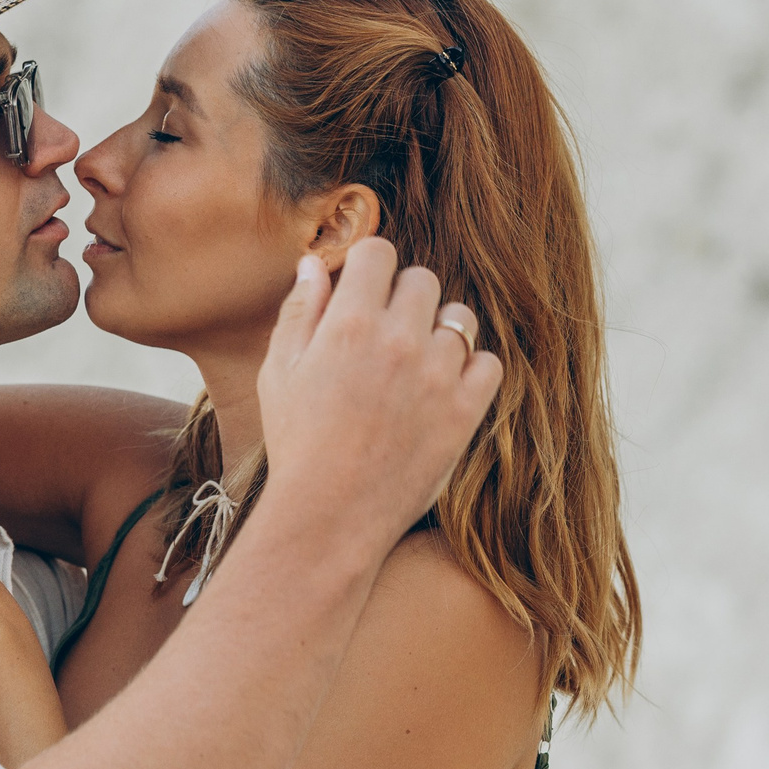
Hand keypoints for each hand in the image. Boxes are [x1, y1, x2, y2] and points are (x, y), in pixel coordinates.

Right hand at [257, 238, 502, 561]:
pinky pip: (488, 364)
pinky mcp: (464, 411)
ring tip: (416, 364)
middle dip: (403, 298)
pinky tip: (443, 389)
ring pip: (459, 318)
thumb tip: (314, 265)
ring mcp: (437, 375)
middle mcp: (398, 339)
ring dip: (439, 332)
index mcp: (349, 323)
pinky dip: (471, 370)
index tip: (364, 293)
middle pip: (422, 280)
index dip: (370, 268)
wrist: (331, 516)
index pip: (379, 252)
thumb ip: (300, 311)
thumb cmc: (297, 444)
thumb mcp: (279, 372)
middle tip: (386, 335)